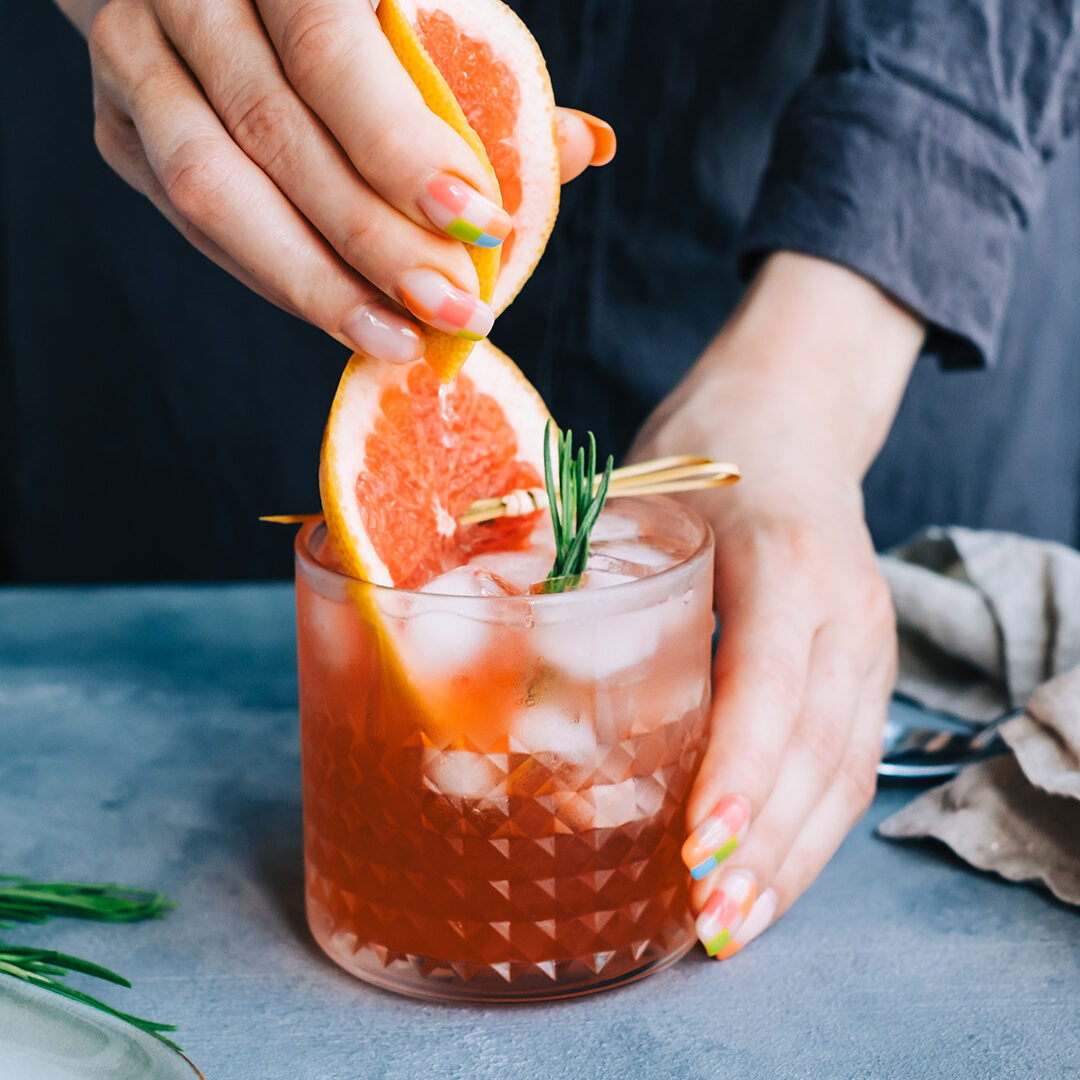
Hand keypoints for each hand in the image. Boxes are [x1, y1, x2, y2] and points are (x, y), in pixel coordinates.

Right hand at [55, 0, 613, 360]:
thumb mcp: (417, 0)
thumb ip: (489, 73)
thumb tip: (588, 146)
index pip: (327, 55)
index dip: (402, 151)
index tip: (482, 228)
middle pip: (275, 137)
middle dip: (372, 243)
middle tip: (455, 312)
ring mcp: (132, 54)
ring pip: (211, 190)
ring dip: (311, 284)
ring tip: (395, 340)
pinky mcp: (113, 122)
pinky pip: (189, 220)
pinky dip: (270, 276)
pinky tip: (340, 311)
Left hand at [628, 253, 923, 958]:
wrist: (793, 418)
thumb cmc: (706, 452)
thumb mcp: (642, 491)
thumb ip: (577, 560)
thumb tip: (471, 632)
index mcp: (784, 559)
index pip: (771, 680)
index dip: (740, 767)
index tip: (698, 844)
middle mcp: (845, 609)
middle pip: (819, 749)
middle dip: (766, 846)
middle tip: (707, 921)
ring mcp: (867, 643)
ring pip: (845, 772)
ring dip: (793, 860)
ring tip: (732, 927)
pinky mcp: (864, 669)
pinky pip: (848, 763)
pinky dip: (806, 830)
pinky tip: (764, 874)